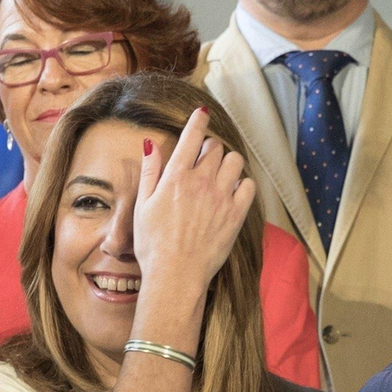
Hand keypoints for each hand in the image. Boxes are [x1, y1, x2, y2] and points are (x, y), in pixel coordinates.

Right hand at [132, 106, 256, 307]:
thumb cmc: (153, 246)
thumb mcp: (142, 207)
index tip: (202, 114)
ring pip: (235, 161)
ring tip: (221, 175)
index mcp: (176, 177)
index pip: (192, 135)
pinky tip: (233, 193)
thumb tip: (150, 144)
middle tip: (205, 160)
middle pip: (216, 147)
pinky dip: (243, 185)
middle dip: (210, 148)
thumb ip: (149, 173)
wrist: (175, 276)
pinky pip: (249, 186)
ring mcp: (221, 198)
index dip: (198, 120)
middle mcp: (201, 182)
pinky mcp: (235, 216)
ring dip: (228, 163)